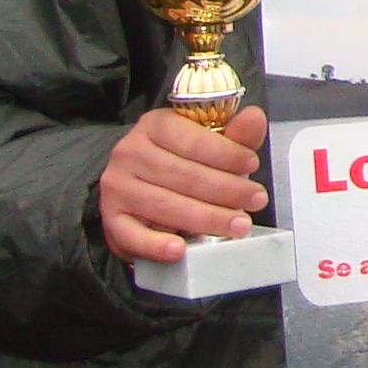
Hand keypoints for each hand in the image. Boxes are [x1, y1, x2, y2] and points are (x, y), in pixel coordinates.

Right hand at [98, 105, 269, 263]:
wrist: (139, 189)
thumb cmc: (182, 163)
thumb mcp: (209, 143)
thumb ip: (235, 135)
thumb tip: (254, 118)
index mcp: (155, 125)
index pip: (191, 138)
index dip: (225, 153)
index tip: (252, 165)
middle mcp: (130, 152)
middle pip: (182, 174)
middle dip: (226, 189)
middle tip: (256, 200)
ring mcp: (117, 187)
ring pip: (164, 205)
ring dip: (206, 218)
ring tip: (238, 225)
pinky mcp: (111, 219)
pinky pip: (132, 234)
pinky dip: (156, 244)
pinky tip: (180, 249)